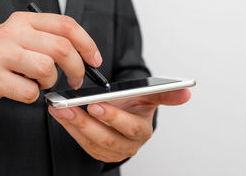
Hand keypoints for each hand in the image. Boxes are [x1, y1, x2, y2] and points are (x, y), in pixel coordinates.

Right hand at [0, 12, 101, 108]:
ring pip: (47, 69)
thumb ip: (52, 40)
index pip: (66, 25)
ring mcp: (0, 54)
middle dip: (76, 68)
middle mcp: (11, 32)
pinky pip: (30, 91)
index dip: (87, 43)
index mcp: (24, 20)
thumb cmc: (4, 57)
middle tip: (75, 79)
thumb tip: (87, 56)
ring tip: (38, 82)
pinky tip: (22, 89)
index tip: (94, 60)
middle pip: (61, 47)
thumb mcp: (25, 39)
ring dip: (49, 82)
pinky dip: (32, 96)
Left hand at [48, 89, 190, 161]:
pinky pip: (81, 143)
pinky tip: (59, 115)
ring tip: (58, 108)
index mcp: (142, 130)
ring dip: (71, 125)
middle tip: (68, 107)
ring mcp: (112, 151)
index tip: (95, 105)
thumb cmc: (135, 105)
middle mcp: (128, 144)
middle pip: (106, 137)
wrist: (125, 115)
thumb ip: (165, 94)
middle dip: (85, 122)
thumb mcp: (149, 97)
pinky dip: (68, 128)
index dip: (113, 117)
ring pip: (90, 142)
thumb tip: (187, 91)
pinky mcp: (98, 153)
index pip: (130, 127)